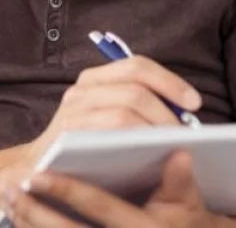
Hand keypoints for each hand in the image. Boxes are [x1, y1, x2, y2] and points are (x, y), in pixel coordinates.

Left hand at [2, 150, 230, 227]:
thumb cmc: (181, 223)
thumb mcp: (188, 207)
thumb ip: (180, 182)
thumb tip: (180, 152)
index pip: (99, 208)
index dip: (66, 190)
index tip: (34, 175)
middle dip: (32, 211)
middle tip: (6, 187)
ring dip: (26, 221)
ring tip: (5, 196)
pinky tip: (15, 213)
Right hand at [23, 56, 202, 162]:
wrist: (40, 168)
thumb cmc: (87, 144)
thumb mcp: (109, 115)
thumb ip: (138, 105)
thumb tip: (186, 109)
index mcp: (95, 79)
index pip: (137, 66)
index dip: (170, 81)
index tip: (194, 103)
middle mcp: (81, 90)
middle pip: (135, 91)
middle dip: (166, 114)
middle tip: (183, 136)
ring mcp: (72, 112)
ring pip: (124, 113)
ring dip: (153, 131)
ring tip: (168, 148)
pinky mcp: (67, 136)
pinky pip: (108, 135)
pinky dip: (133, 144)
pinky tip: (147, 157)